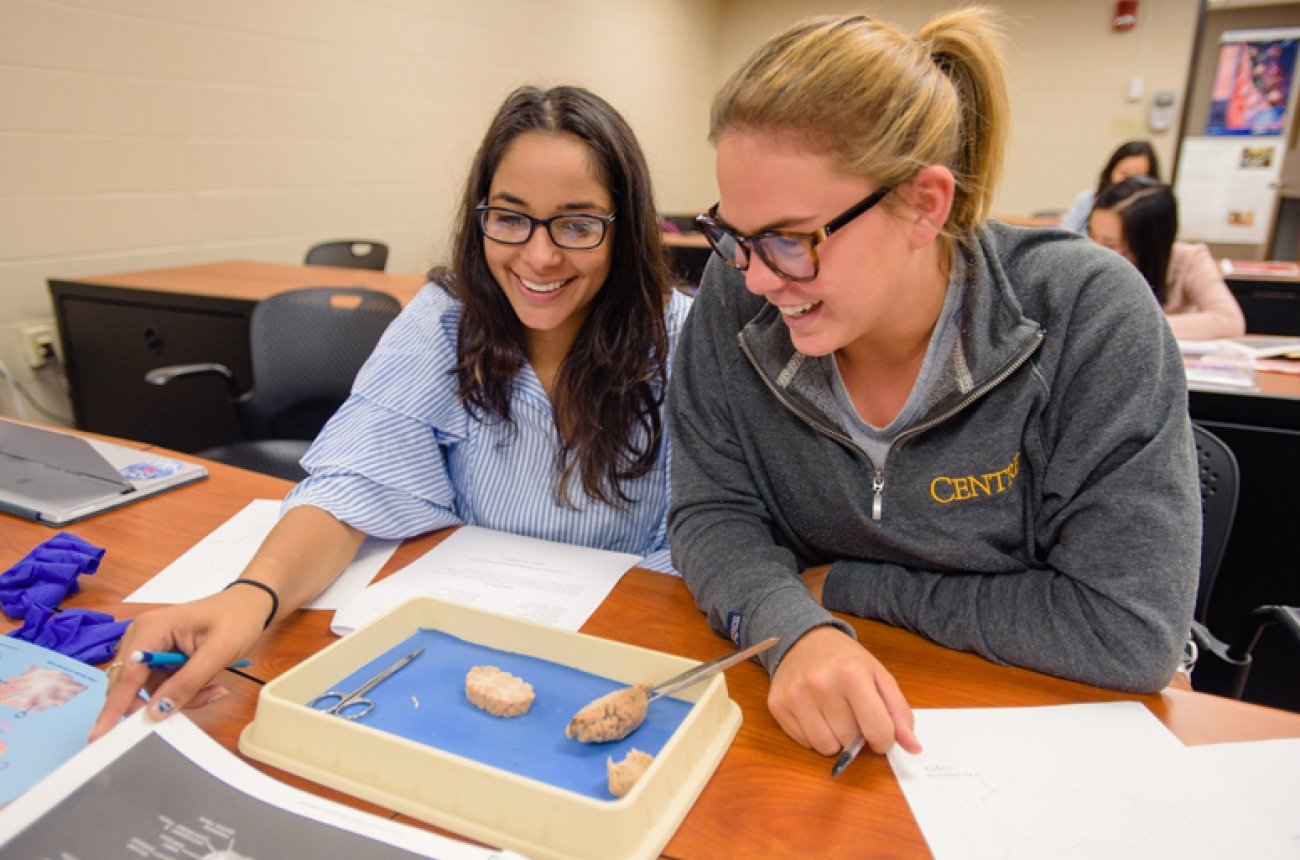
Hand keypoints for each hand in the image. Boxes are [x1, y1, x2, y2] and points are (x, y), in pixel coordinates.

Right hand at [89, 588, 264, 741]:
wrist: (249, 605)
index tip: (100, 734)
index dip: (115, 706)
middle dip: (162, 700)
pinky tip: (208, 685)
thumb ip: (187, 683)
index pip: (126, 674)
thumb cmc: (236, 620)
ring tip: (213, 688)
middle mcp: (141, 637)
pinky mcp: (158, 658)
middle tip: (202, 698)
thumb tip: (156, 711)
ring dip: (180, 697)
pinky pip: (161, 687)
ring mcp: (148, 648)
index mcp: (150, 629)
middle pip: (131, 686)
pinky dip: (183, 692)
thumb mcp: (217, 653)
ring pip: (149, 691)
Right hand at [768, 626, 921, 757]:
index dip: (884, 740)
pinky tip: (814, 713)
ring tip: (833, 715)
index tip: (880, 733)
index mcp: (852, 674)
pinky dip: (813, 735)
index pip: (878, 731)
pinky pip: (804, 742)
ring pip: (826, 747)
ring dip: (834, 739)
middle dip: (856, 735)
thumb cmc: (845, 660)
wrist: (803, 639)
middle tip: (852, 713)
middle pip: (850, 741)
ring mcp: (796, 695)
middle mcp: (821, 684)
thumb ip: (899, 712)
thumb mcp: (879, 676)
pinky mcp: (777, 705)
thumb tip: (914, 747)